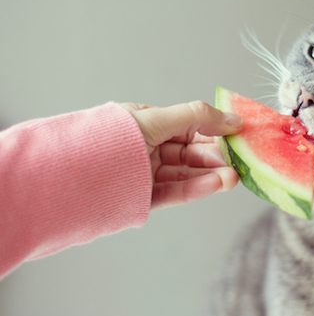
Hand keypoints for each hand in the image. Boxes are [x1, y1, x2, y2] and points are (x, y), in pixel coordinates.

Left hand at [120, 101, 241, 209]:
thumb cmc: (110, 139)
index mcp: (148, 124)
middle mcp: (148, 148)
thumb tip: (234, 119)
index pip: (190, 126)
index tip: (239, 135)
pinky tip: (216, 185)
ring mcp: (147, 174)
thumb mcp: (156, 119)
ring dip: (212, 176)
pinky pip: (176, 192)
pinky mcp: (145, 198)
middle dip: (216, 157)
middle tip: (240, 161)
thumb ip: (197, 117)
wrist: (72, 177)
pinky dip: (197, 189)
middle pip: (191, 153)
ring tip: (233, 178)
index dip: (215, 130)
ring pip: (187, 175)